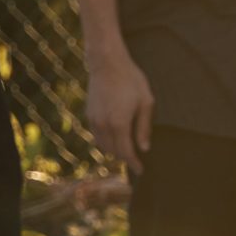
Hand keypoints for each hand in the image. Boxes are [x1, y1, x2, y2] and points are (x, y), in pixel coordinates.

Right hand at [85, 46, 156, 173]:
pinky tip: (115, 139)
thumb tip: (144, 148)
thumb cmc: (131, 80)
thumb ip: (144, 127)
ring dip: (114, 151)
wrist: (107, 64)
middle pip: (113, 151)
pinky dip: (106, 142)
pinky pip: (97, 136)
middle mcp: (103, 125)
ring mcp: (93, 120)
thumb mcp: (146, 102)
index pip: (126, 152)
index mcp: (119, 123)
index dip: (133, 163)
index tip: (141, 171)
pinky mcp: (89, 115)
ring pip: (103, 145)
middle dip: (125, 158)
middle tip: (137, 162)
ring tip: (127, 152)